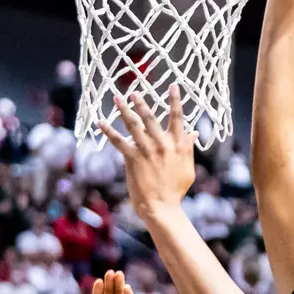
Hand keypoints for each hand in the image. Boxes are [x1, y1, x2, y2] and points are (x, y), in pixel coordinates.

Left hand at [102, 89, 195, 218]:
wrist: (162, 207)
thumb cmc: (176, 189)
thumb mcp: (188, 167)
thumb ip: (188, 148)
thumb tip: (193, 132)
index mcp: (178, 145)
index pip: (178, 118)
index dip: (175, 101)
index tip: (173, 86)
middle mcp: (163, 144)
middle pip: (151, 118)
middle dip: (142, 103)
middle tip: (134, 90)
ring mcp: (147, 151)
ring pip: (134, 125)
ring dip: (124, 110)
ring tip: (118, 98)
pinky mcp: (133, 159)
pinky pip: (119, 141)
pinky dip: (108, 131)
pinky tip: (100, 122)